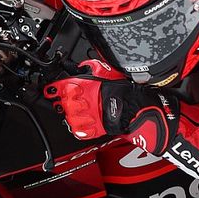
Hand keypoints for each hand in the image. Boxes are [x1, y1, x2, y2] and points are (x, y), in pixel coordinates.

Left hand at [45, 72, 178, 152]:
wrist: (146, 113)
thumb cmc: (135, 92)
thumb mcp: (112, 73)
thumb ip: (96, 70)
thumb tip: (84, 67)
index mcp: (93, 86)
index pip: (66, 85)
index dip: (56, 86)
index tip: (51, 87)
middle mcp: (90, 102)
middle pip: (66, 102)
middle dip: (62, 100)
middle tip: (60, 98)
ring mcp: (93, 117)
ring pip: (70, 116)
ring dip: (69, 113)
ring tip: (70, 110)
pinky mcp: (98, 129)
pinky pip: (81, 130)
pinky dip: (77, 127)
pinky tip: (77, 122)